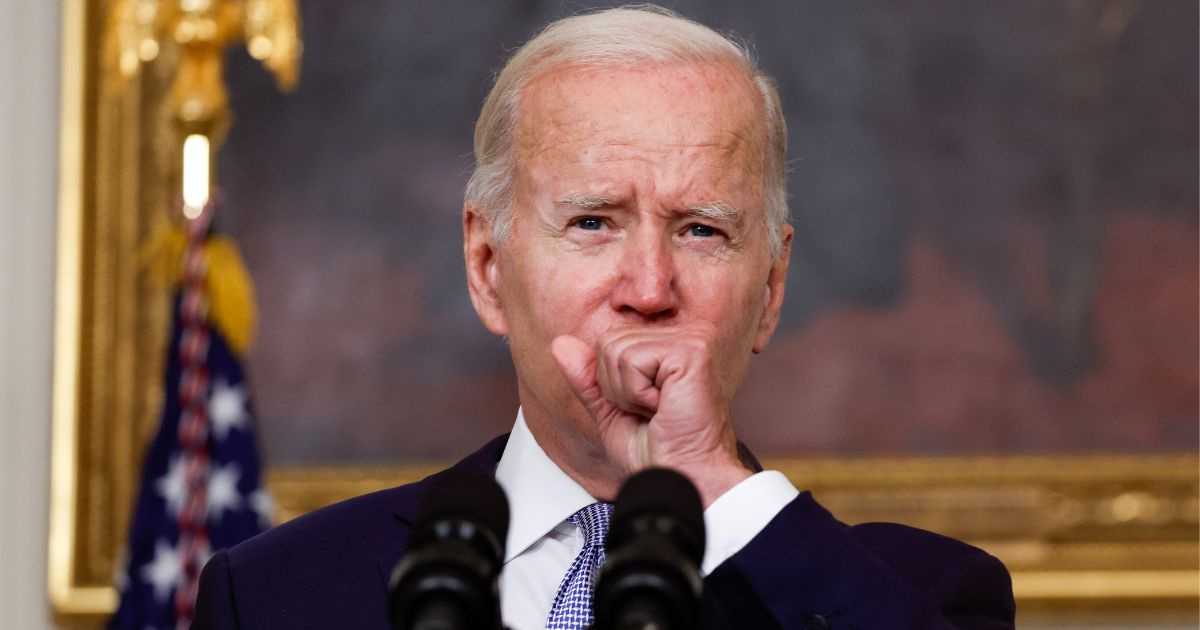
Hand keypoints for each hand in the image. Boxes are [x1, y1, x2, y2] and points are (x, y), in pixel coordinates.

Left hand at [551, 322, 751, 506]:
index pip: (610, 340)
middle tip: (653, 412)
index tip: (644, 409)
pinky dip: (637, 394)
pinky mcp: (693, 350)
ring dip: (627, 393)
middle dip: (617, 386)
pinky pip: (632, 359)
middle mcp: (685, 334)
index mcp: (670, 343)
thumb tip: (560, 343)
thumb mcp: (611, 411)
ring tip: (659, 411)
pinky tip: (664, 407)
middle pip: (610, 340)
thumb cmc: (660, 454)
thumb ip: (587, 377)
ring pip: (616, 349)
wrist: (683, 480)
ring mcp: (692, 339)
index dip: (612, 382)